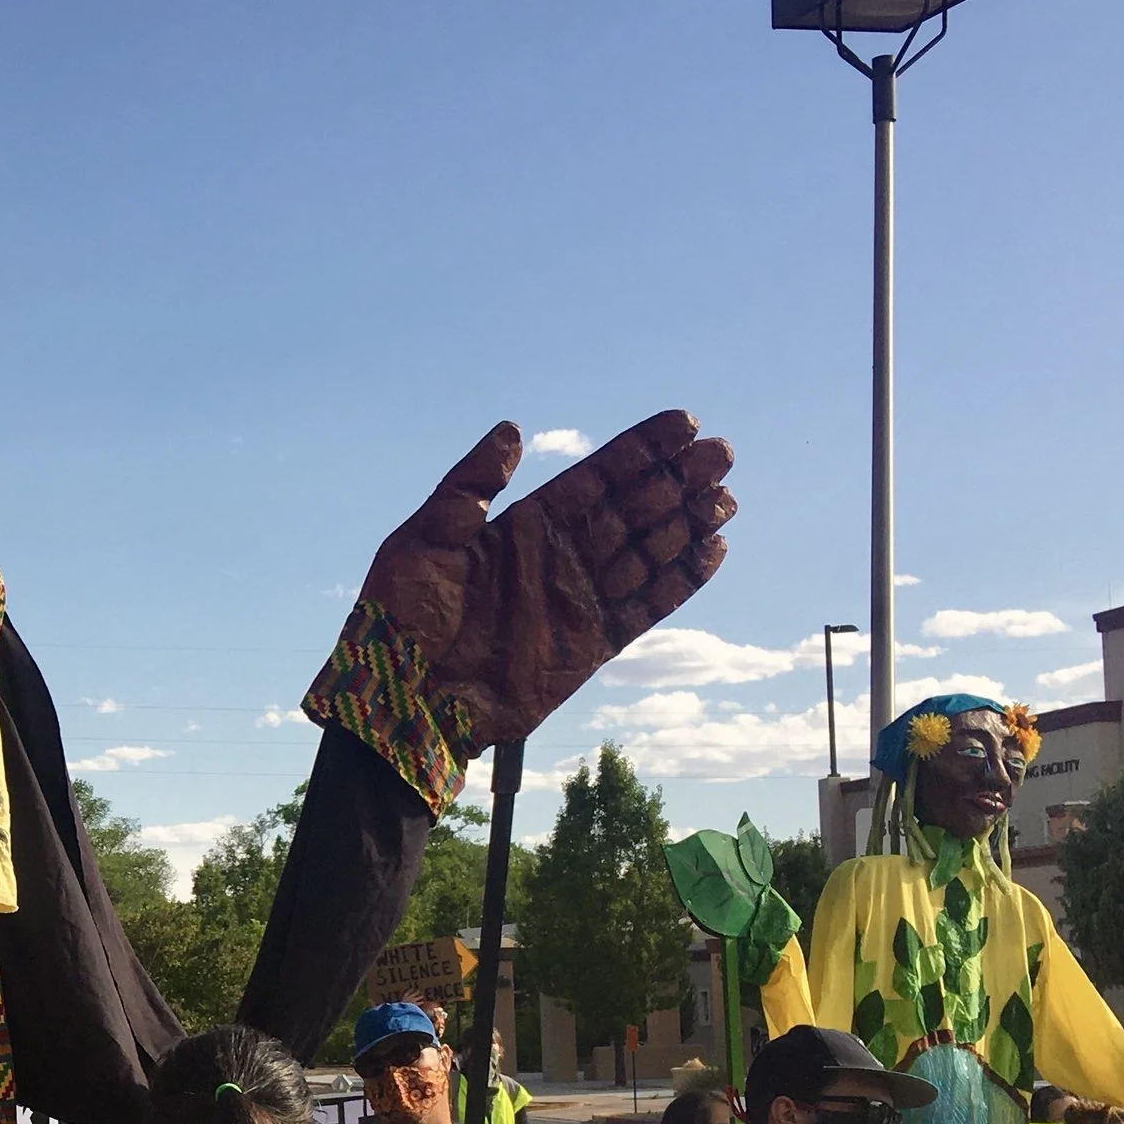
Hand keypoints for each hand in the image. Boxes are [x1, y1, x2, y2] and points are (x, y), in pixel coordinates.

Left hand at [353, 412, 732, 747]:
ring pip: (646, 555)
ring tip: (724, 497)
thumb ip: (469, 485)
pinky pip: (645, 607)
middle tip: (721, 454)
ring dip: (686, 525)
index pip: (595, 479)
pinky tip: (713, 551)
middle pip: (630, 511)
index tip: (685, 424)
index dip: (640, 450)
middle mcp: (556, 558)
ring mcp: (575, 601)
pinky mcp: (589, 646)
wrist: (403, 699)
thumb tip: (513, 431)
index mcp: (521, 526)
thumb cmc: (398, 617)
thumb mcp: (422, 539)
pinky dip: (679, 582)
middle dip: (676, 482)